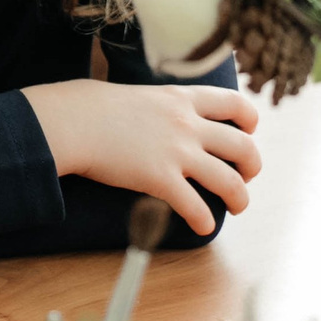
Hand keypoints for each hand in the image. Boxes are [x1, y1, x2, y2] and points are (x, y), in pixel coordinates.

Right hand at [20, 79, 261, 235]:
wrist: (68, 121)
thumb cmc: (85, 106)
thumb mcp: (131, 94)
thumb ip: (152, 106)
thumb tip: (145, 117)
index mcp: (179, 99)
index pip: (234, 103)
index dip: (249, 120)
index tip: (247, 132)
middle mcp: (187, 125)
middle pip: (243, 146)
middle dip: (252, 166)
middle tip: (243, 176)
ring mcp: (177, 153)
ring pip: (231, 181)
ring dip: (240, 198)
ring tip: (236, 207)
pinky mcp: (162, 180)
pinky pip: (197, 207)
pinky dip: (205, 221)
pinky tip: (202, 227)